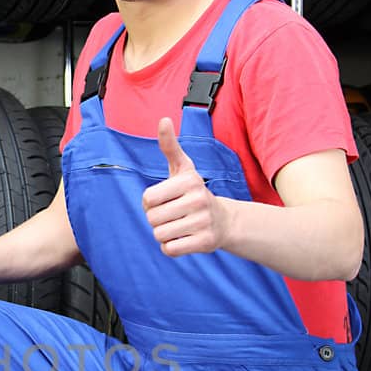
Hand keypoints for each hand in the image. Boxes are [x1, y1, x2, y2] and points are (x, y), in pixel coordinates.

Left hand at [141, 118, 228, 255]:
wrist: (224, 220)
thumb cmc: (193, 192)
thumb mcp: (183, 168)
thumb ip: (170, 146)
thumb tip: (163, 120)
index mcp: (189, 180)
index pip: (147, 198)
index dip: (149, 202)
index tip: (164, 199)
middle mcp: (198, 199)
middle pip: (151, 218)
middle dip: (156, 219)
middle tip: (173, 215)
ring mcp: (203, 222)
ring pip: (159, 235)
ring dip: (163, 234)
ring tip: (179, 225)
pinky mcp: (205, 242)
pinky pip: (170, 250)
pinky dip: (171, 247)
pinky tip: (183, 238)